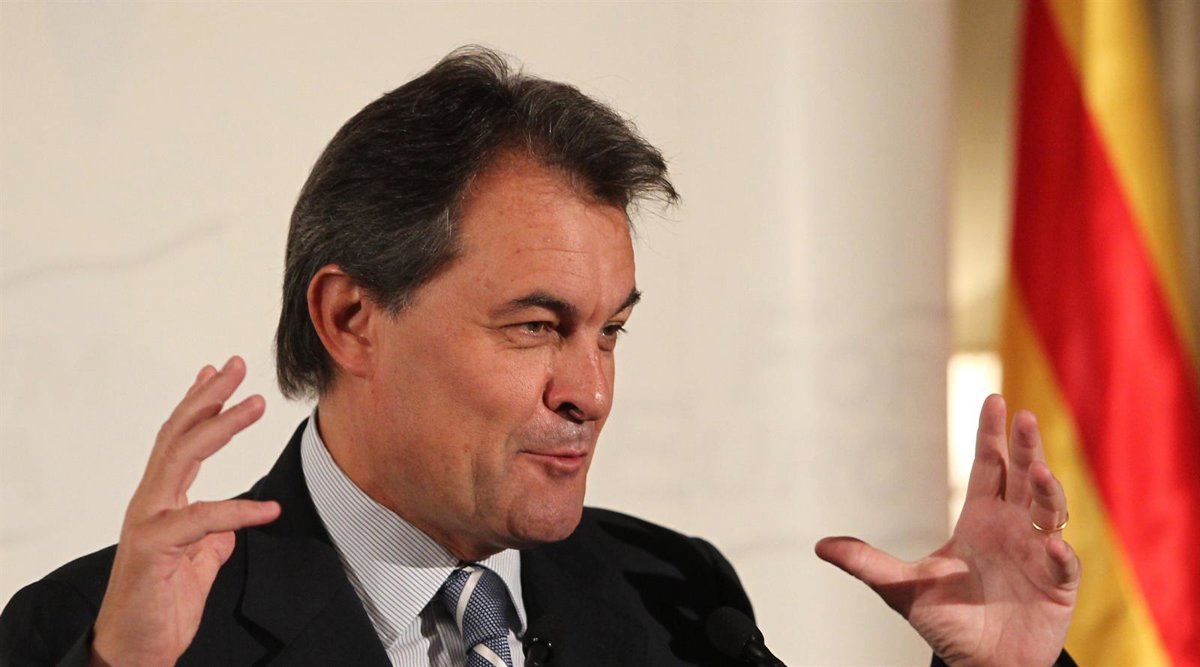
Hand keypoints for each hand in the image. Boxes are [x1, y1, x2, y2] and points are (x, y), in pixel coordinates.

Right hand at [91, 357, 280, 666]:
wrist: (137, 649)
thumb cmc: (162, 602)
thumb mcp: (199, 560)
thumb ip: (213, 534)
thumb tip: (232, 521)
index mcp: (162, 499)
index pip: (179, 440)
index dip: (198, 403)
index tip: (217, 371)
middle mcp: (150, 502)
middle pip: (178, 435)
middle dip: (208, 396)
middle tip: (236, 365)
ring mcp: (148, 522)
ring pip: (181, 459)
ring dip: (220, 426)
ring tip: (254, 404)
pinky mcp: (154, 549)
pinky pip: (202, 520)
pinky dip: (239, 511)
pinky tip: (270, 510)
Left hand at [815, 395, 1079, 666]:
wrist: (981, 665)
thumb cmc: (949, 620)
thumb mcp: (900, 588)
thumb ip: (865, 563)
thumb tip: (819, 545)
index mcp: (980, 519)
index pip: (990, 467)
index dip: (992, 435)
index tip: (995, 400)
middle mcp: (1013, 529)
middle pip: (1023, 477)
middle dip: (1025, 446)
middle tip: (1022, 417)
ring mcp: (1038, 555)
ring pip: (1050, 512)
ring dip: (1048, 491)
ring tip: (1039, 470)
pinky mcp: (1057, 587)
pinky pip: (1063, 566)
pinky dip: (1060, 554)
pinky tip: (1051, 543)